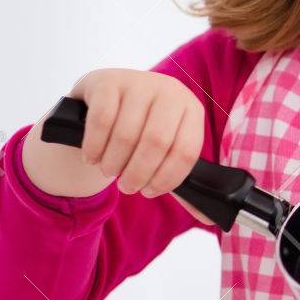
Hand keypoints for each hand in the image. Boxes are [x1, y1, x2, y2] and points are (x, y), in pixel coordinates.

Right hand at [46, 68, 212, 222]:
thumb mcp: (163, 151)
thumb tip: (207, 218)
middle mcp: (169, 90)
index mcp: (190, 109)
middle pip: (156, 142)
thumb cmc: (140, 131)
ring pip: (126, 133)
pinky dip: (95, 146)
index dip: (167, 178)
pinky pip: (101, 120)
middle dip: (138, 173)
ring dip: (114, 162)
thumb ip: (181, 182)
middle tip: (127, 186)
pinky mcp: (107, 81)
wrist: (104, 100)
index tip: (150, 191)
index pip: (186, 151)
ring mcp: (138, 82)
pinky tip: (92, 156)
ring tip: (110, 169)